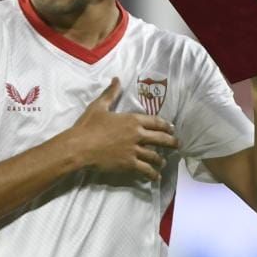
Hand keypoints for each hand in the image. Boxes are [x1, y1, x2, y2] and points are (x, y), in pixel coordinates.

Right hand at [66, 77, 180, 180]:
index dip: (166, 125)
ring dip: (161, 160)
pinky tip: (156, 177)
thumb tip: (116, 79)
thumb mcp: (99, 106)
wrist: (79, 147)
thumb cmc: (88, 126)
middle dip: (171, 142)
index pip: (155, 122)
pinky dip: (153, 174)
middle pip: (160, 139)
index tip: (171, 128)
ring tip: (164, 162)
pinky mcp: (129, 164)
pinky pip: (146, 170)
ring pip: (155, 156)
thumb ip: (111, 93)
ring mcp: (134, 150)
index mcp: (132, 120)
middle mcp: (137, 135)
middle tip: (177, 145)